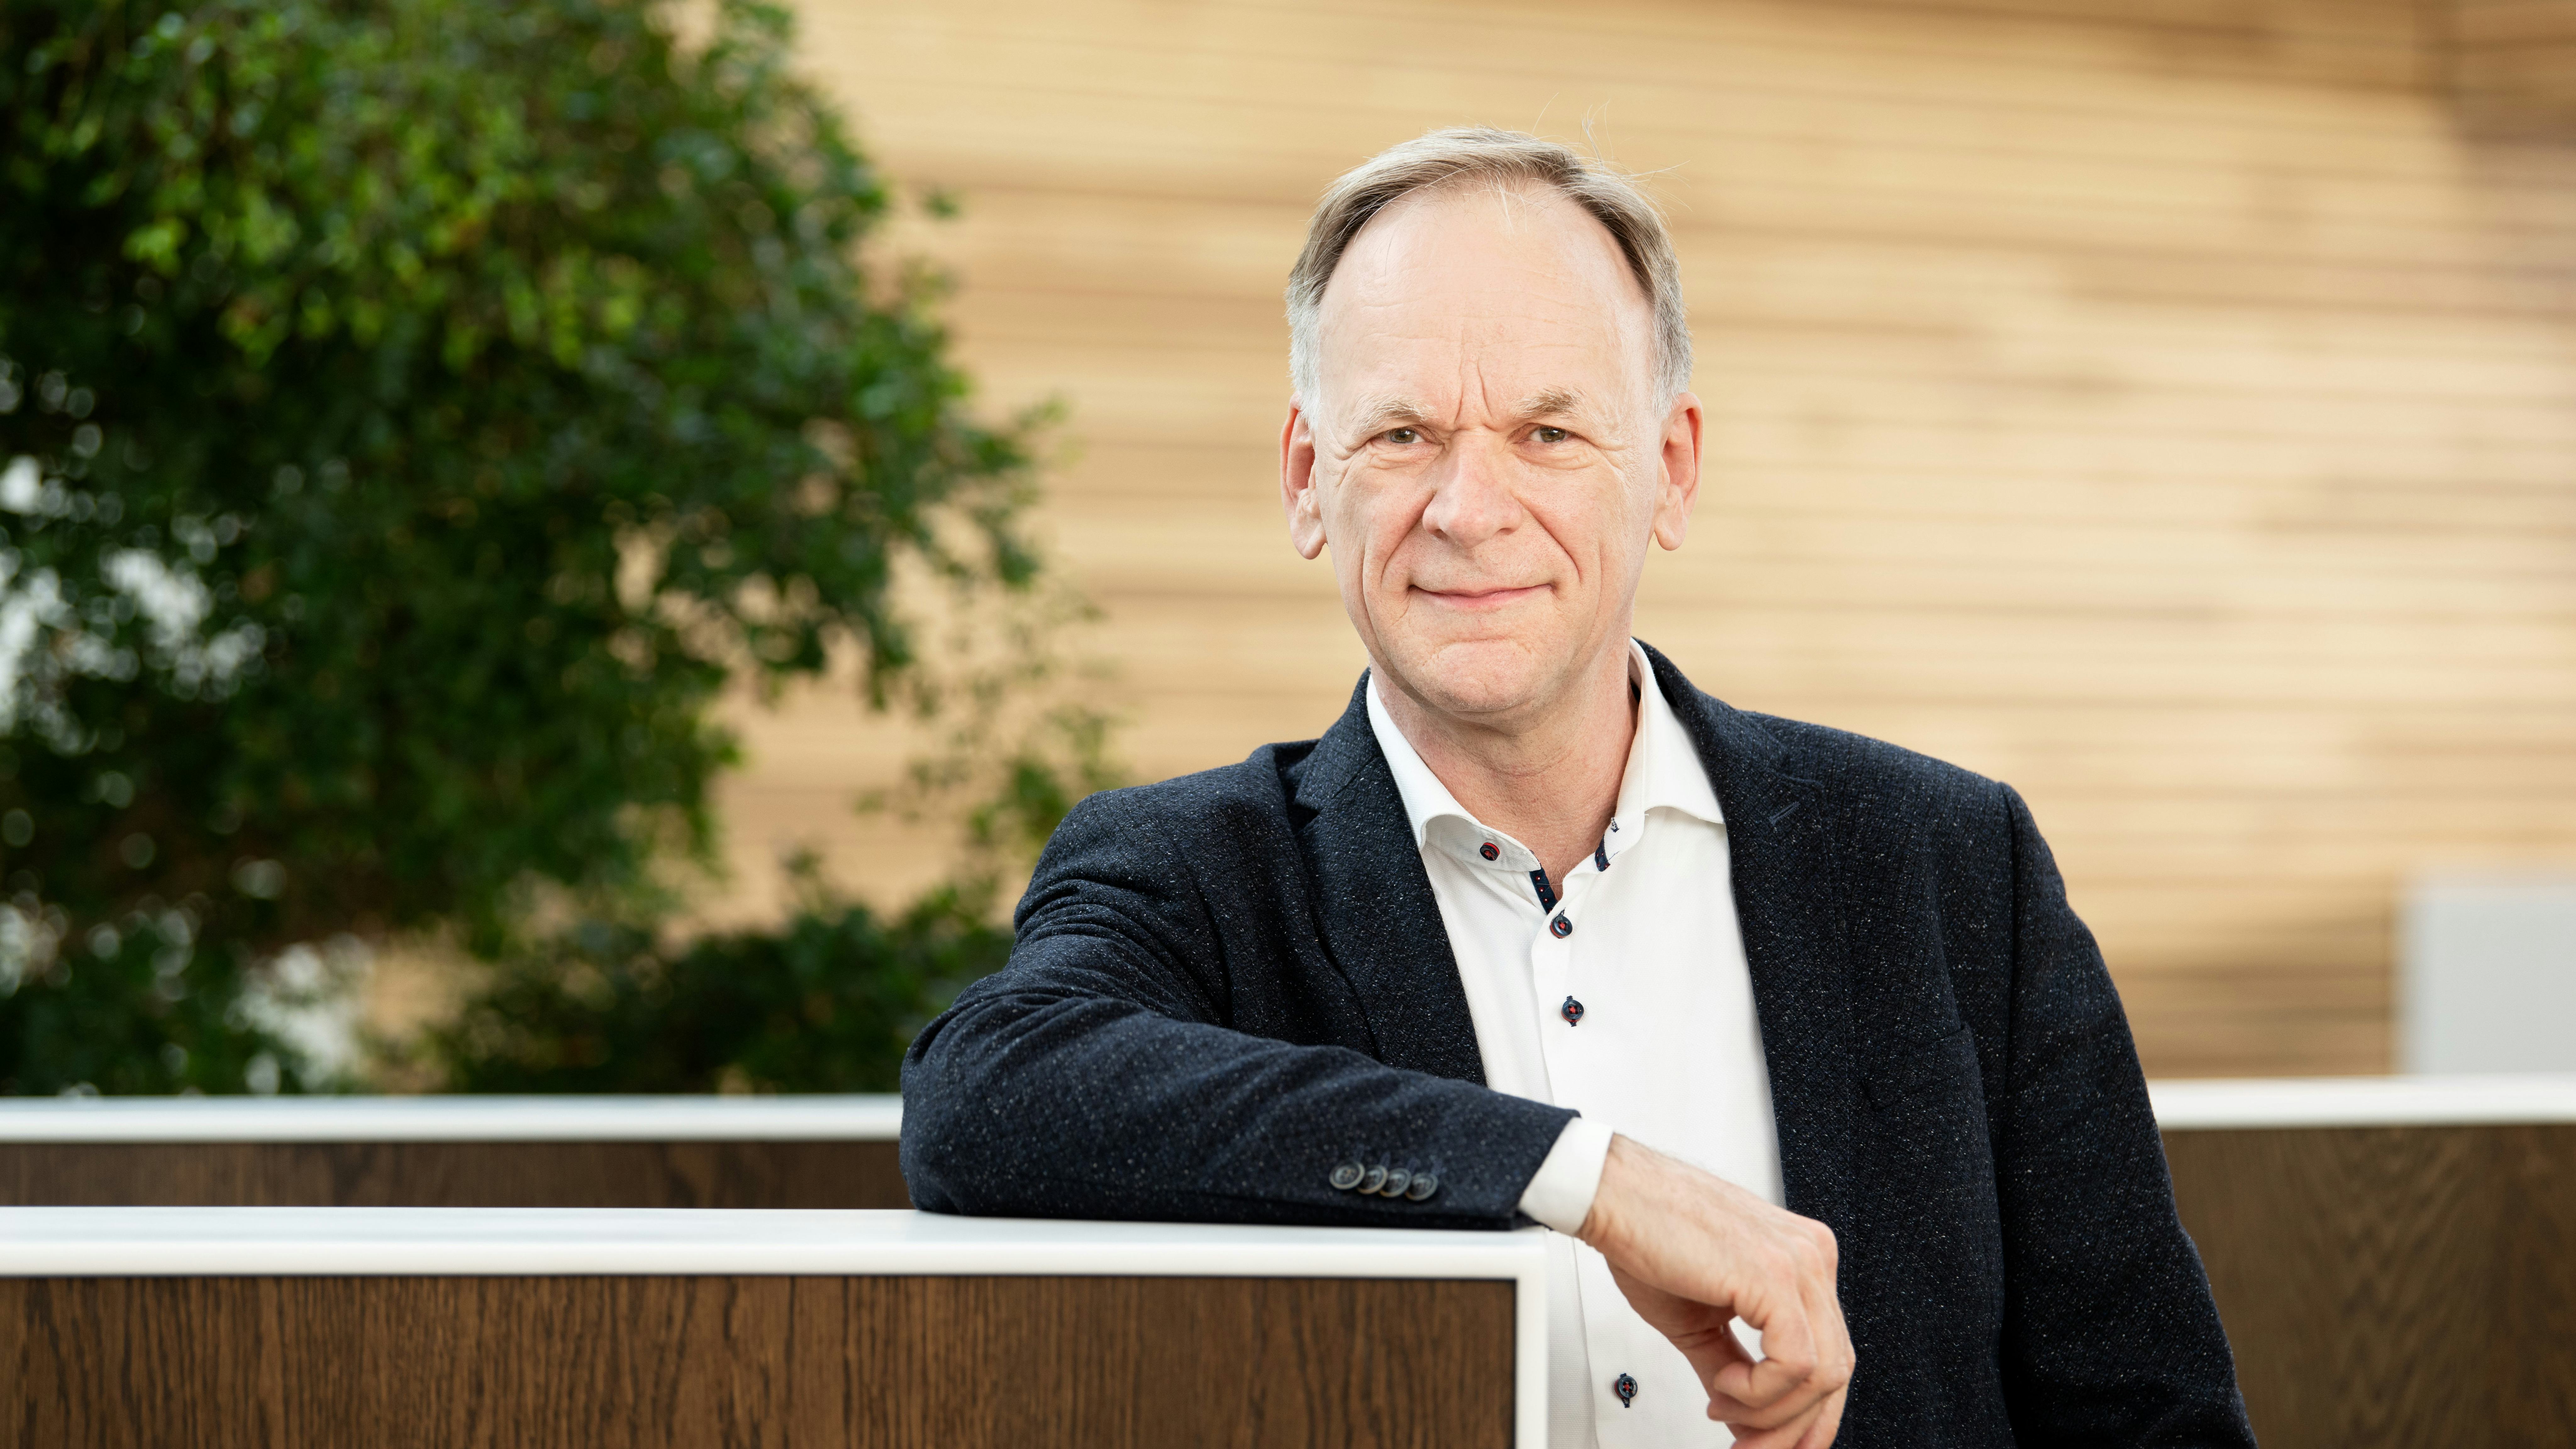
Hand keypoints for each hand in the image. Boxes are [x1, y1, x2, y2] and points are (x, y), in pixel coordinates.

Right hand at [1576, 1134, 1851, 1447]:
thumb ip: (1732, 1367)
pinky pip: (1797, 1363)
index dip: (1805, 1414)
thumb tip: (1747, 1419)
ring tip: (1723, 1406)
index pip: (1831, 1355)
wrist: (1613, 1197)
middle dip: (1792, 1427)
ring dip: (1770, 1413)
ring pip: (1823, 1375)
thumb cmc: (1648, 1239)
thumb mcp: (1700, 1321)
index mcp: (1802, 1262)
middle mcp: (1812, 1257)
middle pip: (1835, 1371)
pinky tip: (1725, 1385)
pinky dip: (1761, 1392)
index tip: (1765, 1440)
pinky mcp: (1777, 1275)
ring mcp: (1801, 1262)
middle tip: (1748, 1447)